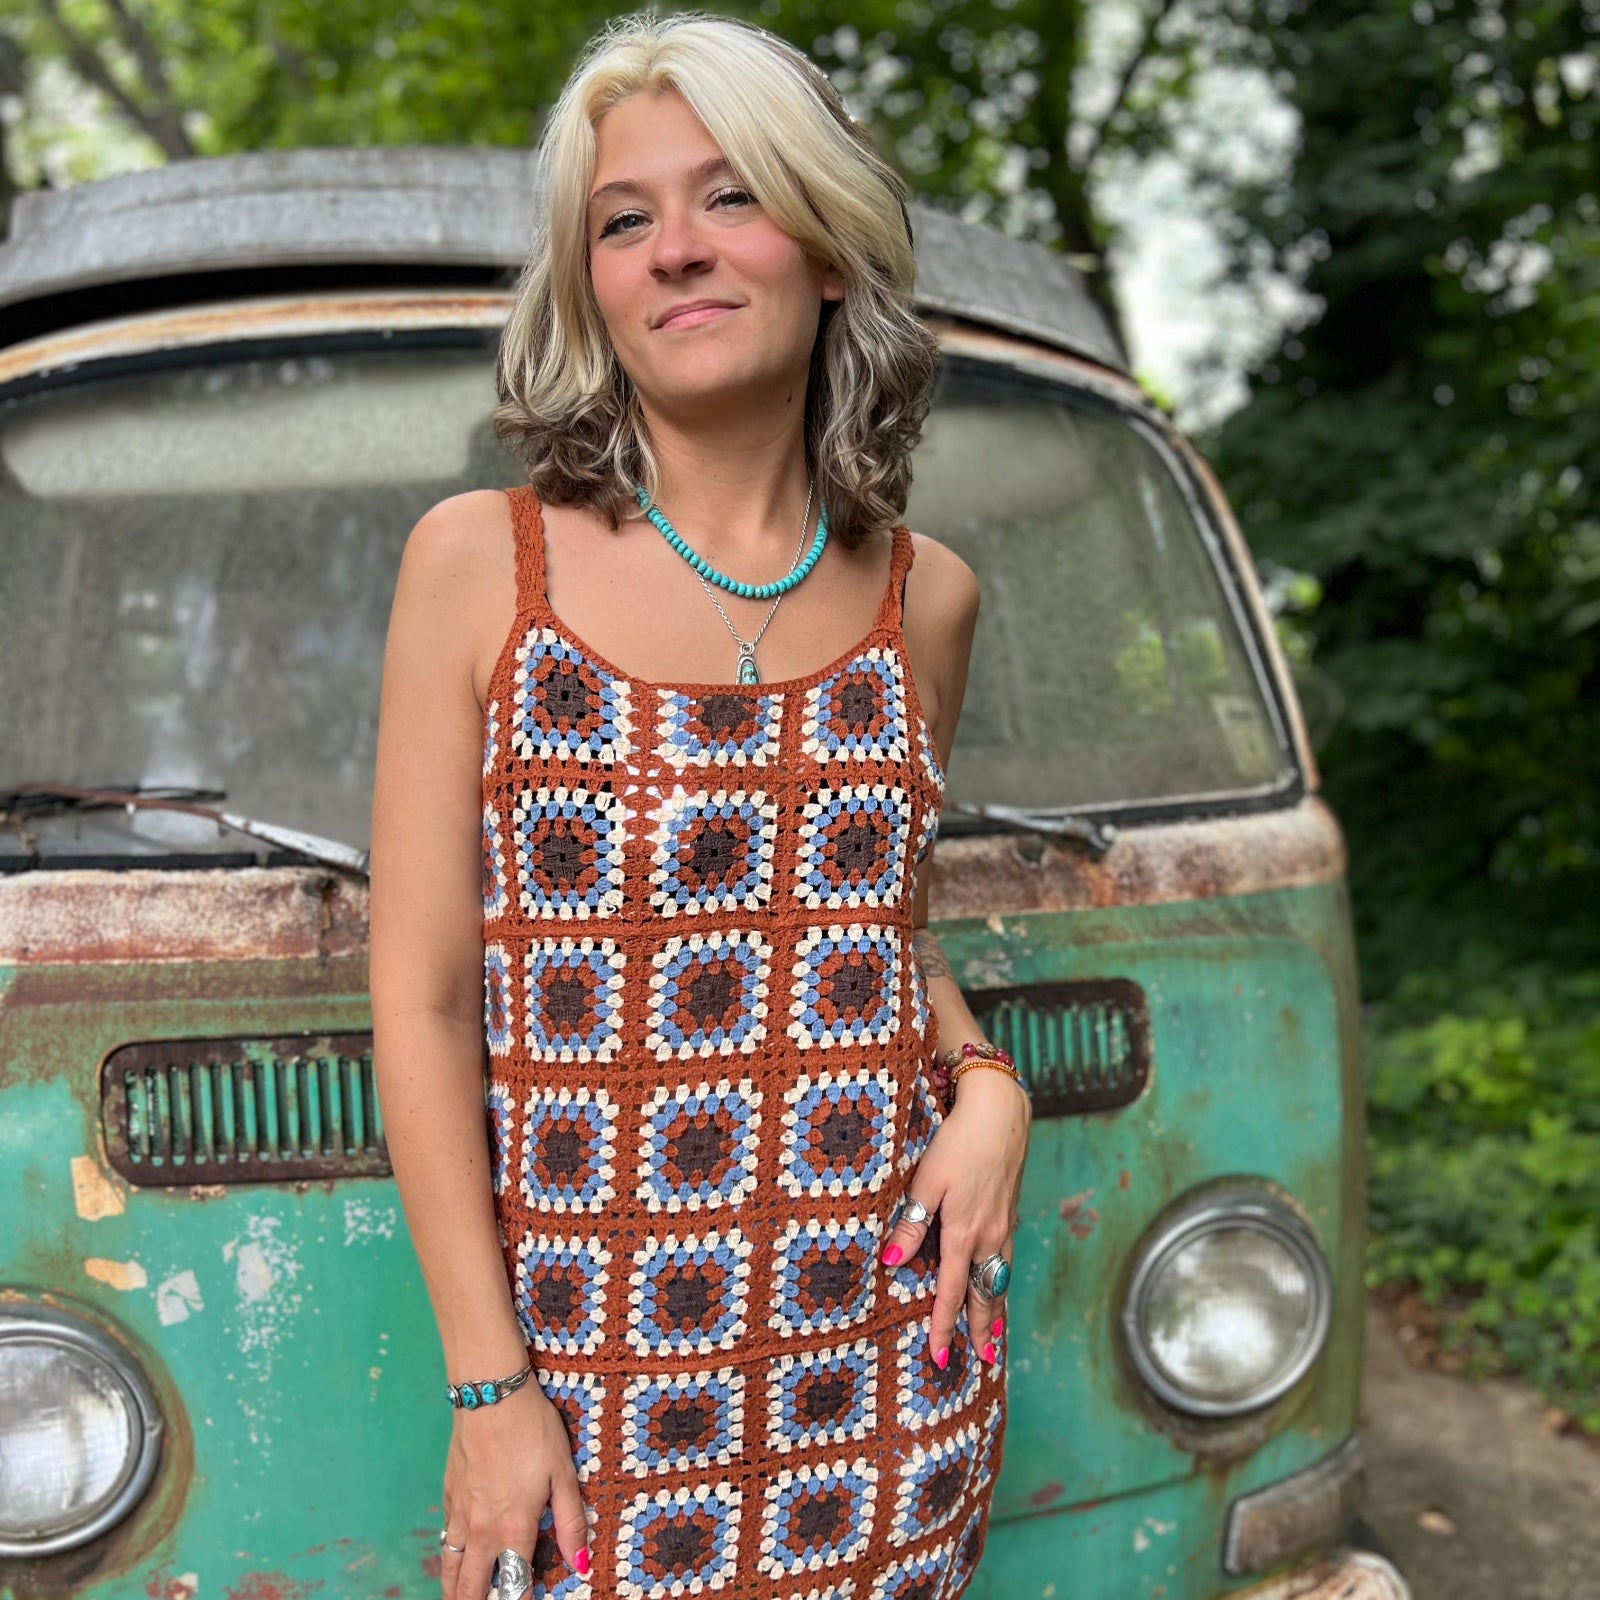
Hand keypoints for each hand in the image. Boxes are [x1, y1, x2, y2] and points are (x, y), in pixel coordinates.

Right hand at [439, 1381, 589, 1599]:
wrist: (491, 1396)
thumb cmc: (533, 1431)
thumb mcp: (563, 1473)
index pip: (514, 1585)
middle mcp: (482, 1530)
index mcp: (514, 1528)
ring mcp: (461, 1514)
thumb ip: (571, 1521)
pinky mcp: (448, 1495)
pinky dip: (449, 1559)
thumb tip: (580, 1564)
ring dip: (455, 1591)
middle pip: (472, 1588)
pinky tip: (454, 1559)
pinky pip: (446, 1539)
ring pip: (451, 1569)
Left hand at [880, 1067, 1029, 1366]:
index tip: (938, 1357)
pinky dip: (1002, 1281)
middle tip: (979, 1361)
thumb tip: (891, 1262)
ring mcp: (1003, 1224)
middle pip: (985, 1294)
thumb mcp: (927, 1180)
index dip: (943, 1326)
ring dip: (996, 1309)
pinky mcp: (1010, 1210)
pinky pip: (1006, 1258)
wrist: (1001, 1111)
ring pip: (999, 1278)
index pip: (951, 1291)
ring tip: (994, 1336)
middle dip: (982, 1330)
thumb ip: (911, 1223)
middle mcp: (988, 1236)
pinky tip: (997, 1281)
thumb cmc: (958, 1141)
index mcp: (963, 1233)